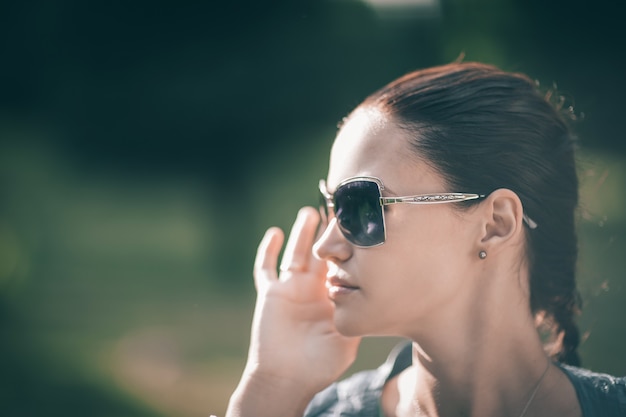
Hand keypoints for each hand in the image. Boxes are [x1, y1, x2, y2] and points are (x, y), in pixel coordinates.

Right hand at [226, 207, 359, 416]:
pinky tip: (276, 233)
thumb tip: (375, 293)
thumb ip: (356, 314)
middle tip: (338, 207)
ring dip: (302, 233)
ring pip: (297, 253)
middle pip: (321, 252)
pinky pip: (266, 268)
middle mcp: (312, 288)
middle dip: (328, 232)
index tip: (357, 224)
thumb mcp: (347, 337)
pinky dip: (268, 250)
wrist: (288, 378)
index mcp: (332, 296)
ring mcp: (291, 289)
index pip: (341, 263)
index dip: (347, 245)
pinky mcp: (271, 293)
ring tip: (311, 211)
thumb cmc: (320, 364)